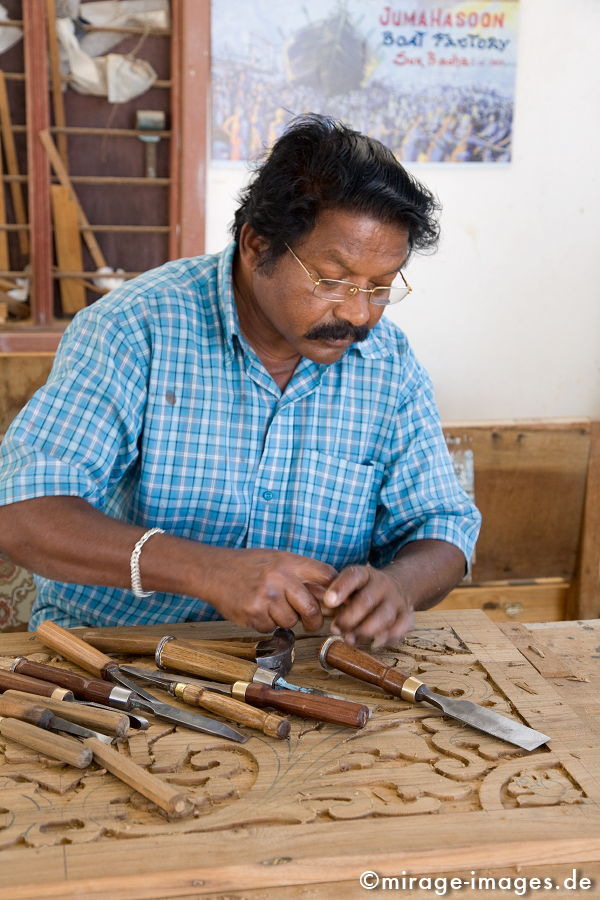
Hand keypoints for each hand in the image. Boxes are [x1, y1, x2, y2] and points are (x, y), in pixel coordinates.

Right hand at [203, 547, 336, 632]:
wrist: (214, 570)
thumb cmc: (249, 566)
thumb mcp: (278, 560)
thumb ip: (301, 575)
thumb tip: (330, 598)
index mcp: (289, 562)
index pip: (326, 576)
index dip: (336, 592)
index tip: (335, 604)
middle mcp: (280, 577)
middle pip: (313, 608)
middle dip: (314, 620)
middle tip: (311, 622)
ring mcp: (266, 596)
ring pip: (291, 621)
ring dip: (285, 620)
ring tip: (271, 607)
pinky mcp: (253, 613)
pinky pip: (271, 628)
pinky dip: (266, 624)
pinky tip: (257, 610)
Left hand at [322, 564, 414, 647]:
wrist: (396, 587)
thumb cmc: (363, 592)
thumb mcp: (349, 586)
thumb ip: (334, 597)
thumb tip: (320, 610)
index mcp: (365, 574)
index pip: (353, 576)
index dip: (340, 588)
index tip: (328, 601)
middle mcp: (382, 584)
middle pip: (367, 600)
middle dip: (349, 618)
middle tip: (335, 628)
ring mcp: (396, 600)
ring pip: (383, 617)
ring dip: (364, 632)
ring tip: (349, 639)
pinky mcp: (407, 616)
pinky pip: (399, 629)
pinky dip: (386, 639)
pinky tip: (372, 643)